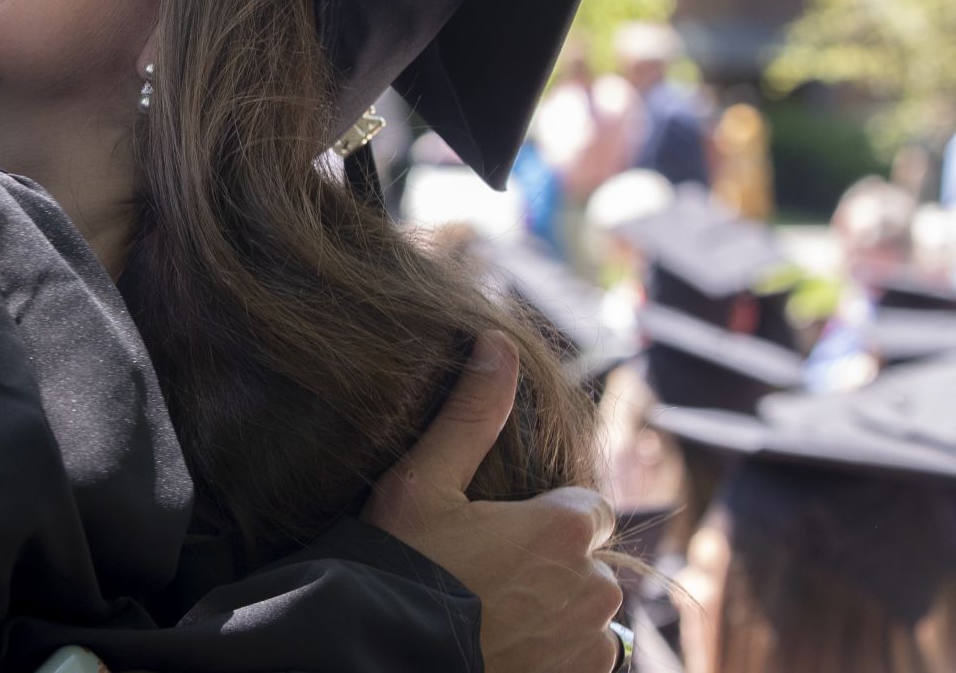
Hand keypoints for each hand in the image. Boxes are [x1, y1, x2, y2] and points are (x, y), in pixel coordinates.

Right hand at [363, 331, 623, 672]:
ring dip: (554, 606)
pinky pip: (583, 655)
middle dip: (549, 561)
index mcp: (566, 526)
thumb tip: (498, 342)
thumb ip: (472, 414)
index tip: (501, 528)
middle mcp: (594, 585)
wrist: (389, 654)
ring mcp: (591, 641)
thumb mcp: (424, 482)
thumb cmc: (403, 566)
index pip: (588, 507)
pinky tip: (506, 640)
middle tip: (485, 571)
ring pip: (585, 609)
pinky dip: (554, 648)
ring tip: (491, 609)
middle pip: (585, 559)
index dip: (546, 513)